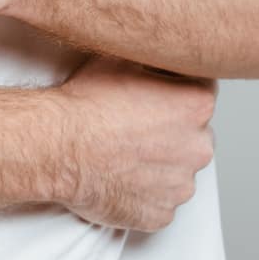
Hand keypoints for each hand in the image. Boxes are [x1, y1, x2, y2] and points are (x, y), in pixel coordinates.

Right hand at [53, 55, 217, 231]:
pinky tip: (118, 175)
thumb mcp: (120, 57)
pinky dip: (143, 191)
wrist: (56, 147)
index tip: (154, 94)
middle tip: (134, 124)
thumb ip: (151, 55)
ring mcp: (180, 185)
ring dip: (157, 162)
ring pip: (177, 170)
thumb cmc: (85, 105)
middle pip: (193, 134)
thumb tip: (155, 45)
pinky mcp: (161, 213)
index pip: (202, 91)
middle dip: (170, 130)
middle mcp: (198, 147)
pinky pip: (159, 201)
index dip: (176, 90)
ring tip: (122, 151)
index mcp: (196, 105)